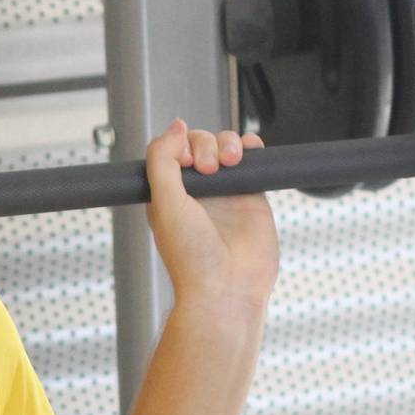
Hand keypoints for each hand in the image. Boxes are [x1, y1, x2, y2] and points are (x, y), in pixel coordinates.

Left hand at [143, 120, 277, 320]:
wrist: (227, 287)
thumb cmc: (192, 256)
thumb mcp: (164, 203)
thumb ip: (162, 161)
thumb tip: (176, 126)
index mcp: (168, 194)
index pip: (171, 151)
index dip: (178, 146)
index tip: (184, 161)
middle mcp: (196, 192)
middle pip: (199, 144)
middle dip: (203, 145)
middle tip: (207, 168)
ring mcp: (224, 193)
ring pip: (225, 147)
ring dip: (227, 142)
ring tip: (229, 160)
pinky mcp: (251, 196)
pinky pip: (252, 161)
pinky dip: (251, 147)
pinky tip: (248, 151)